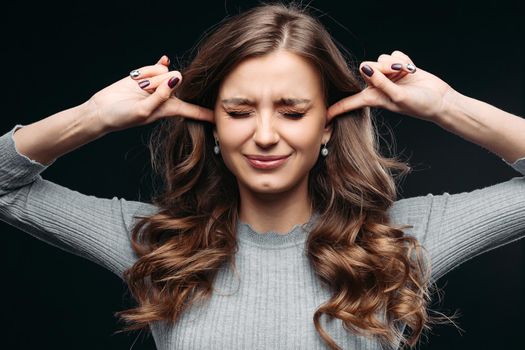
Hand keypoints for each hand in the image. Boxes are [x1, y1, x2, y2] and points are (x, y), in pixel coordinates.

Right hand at [84, 55, 213, 132]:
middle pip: (178, 83)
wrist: (102, 109)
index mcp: (169, 110)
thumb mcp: (144, 110)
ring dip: (151, 76)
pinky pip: (158, 66)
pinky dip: (156, 65)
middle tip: (144, 92)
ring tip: (139, 87)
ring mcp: (158, 84)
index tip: (220, 116)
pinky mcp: (147, 74)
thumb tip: (177, 77)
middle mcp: (167, 96)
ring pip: (166, 72)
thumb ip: (161, 95)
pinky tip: (163, 59)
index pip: (192, 111)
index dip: (206, 113)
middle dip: (162, 84)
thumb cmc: (123, 117)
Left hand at [326, 50, 458, 124]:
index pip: (349, 103)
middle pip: (366, 67)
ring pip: (381, 59)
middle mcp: (377, 86)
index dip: (336, 109)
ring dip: (394, 63)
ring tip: (405, 74)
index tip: (323, 118)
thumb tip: (366, 68)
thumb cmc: (419, 105)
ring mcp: (388, 76)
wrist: (440, 100)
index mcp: (373, 98)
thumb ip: (381, 82)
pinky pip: (395, 55)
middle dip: (382, 67)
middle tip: (397, 74)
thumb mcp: (398, 96)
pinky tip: (411, 69)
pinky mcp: (399, 67)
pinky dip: (403, 60)